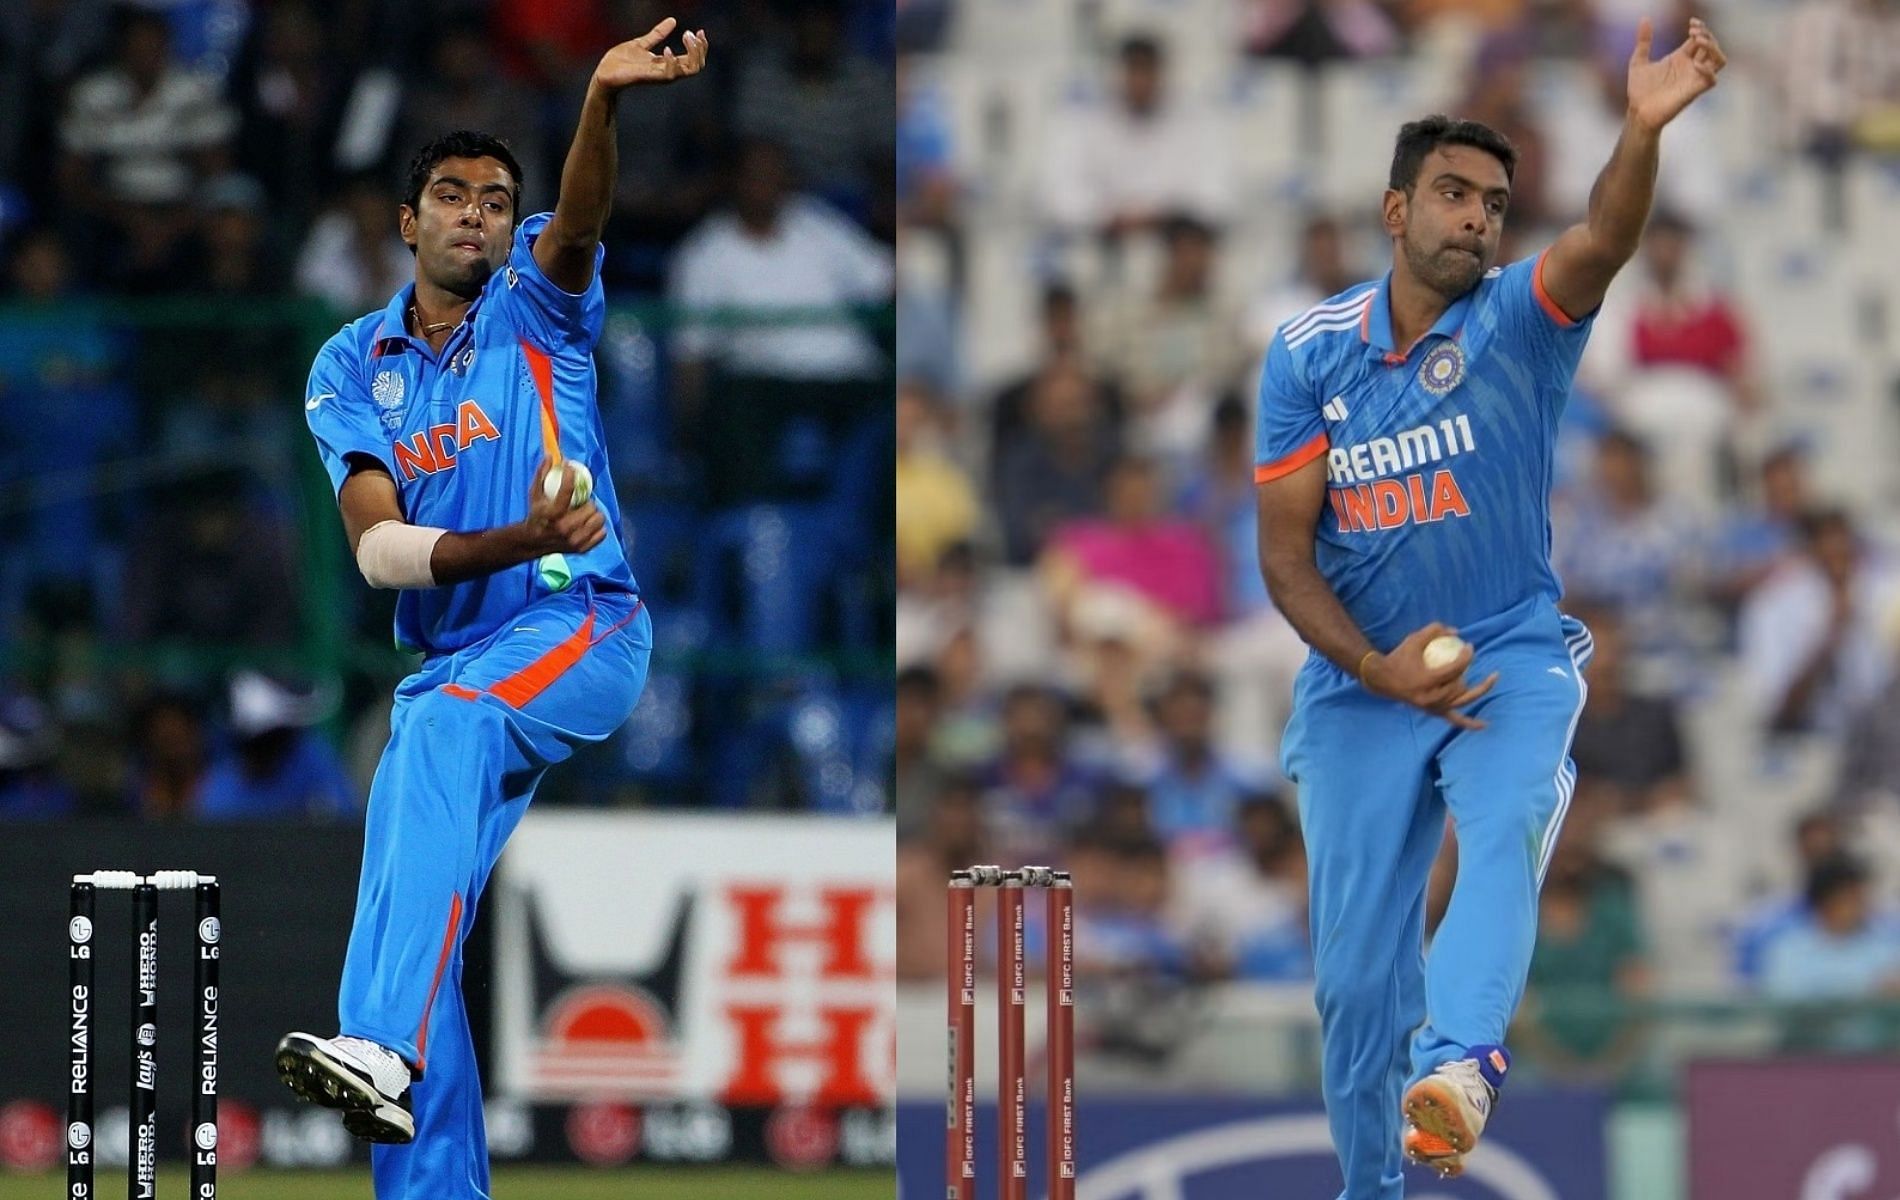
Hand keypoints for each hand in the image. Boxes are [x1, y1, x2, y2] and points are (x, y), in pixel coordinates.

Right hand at [523, 460, 606, 553]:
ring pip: (598, 519)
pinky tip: (589, 523)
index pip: (567, 490)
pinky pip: (601, 534)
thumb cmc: (536, 514)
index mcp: (553, 514)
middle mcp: (565, 528)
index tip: (570, 469)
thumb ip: (541, 475)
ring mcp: (575, 541)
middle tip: (582, 499)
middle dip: (587, 500)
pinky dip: (597, 527)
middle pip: (590, 506)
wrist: (534, 542)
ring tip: (586, 511)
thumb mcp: (534, 494)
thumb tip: (551, 456)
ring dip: (594, 512)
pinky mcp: (582, 549)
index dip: (570, 475)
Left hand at [591, 18, 708, 92]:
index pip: (695, 60)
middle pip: (697, 66)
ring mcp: (660, 76)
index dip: (701, 46)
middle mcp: (668, 71)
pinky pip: (670, 74)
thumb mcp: (642, 43)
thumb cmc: (621, 61)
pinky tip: (666, 49)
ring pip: (690, 70)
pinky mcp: (650, 77)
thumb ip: (657, 34)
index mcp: (668, 64)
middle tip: (690, 33)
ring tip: (685, 36)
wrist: (604, 73)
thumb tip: (672, 20)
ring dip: (692, 52)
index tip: (699, 31)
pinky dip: (672, 61)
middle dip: (700, 48)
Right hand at [1362, 622, 1499, 730]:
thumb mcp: (1413, 639)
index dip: (1467, 657)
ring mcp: (1433, 708)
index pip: (1455, 670)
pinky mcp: (1434, 712)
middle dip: (1468, 669)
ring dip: (1476, 689)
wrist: (1382, 680)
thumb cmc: (1399, 658)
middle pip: (1460, 686)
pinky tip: (1485, 724)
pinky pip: (1455, 720)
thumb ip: (1434, 631)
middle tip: (1471, 656)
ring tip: (1491, 678)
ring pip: (1462, 701)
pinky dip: (1470, 723)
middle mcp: (1431, 698)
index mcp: (1427, 681)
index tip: (1469, 647)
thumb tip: (1457, 632)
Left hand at [1626, 16, 1725, 132]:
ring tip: (1698, 41)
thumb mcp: (1638, 61)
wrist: (1637, 112)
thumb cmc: (1639, 90)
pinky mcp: (1694, 91)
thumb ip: (1644, 41)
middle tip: (1693, 31)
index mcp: (1681, 57)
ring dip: (1713, 48)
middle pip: (1712, 46)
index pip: (1700, 38)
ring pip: (1719, 59)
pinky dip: (1708, 70)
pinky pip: (1712, 79)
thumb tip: (1644, 19)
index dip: (1701, 28)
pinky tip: (1695, 64)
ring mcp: (1694, 78)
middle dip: (1707, 35)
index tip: (1692, 23)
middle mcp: (1691, 66)